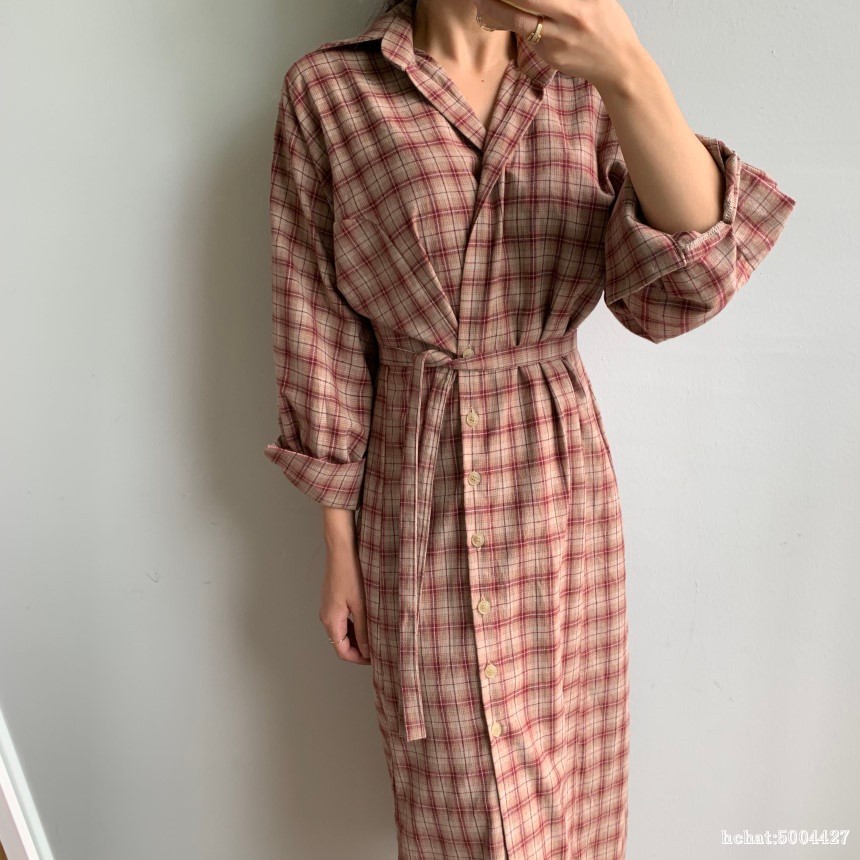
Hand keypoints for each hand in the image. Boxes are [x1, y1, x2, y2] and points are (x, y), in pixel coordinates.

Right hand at [319, 540, 370, 665]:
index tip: (375, 659)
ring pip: (342, 632)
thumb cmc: (351, 574)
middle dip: (359, 649)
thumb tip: (368, 651)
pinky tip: (368, 621)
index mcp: (331, 621)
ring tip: (376, 635)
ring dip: (357, 638)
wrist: (341, 550)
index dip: (359, 658)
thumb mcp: (361, 605)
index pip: (342, 651)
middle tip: (378, 648)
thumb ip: (363, 630)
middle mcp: (326, 617)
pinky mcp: (333, 600)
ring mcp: (328, 608)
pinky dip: (354, 626)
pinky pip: (342, 621)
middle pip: (341, 643)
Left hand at [471, 0, 648, 93]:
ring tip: (482, 3)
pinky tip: (500, 18)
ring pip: (518, 23)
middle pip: (524, 3)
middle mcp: (568, 20)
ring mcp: (557, 42)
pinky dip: (511, 25)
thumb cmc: (608, 24)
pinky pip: (527, 37)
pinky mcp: (550, 58)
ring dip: (495, 12)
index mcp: (579, 3)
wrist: (618, 64)